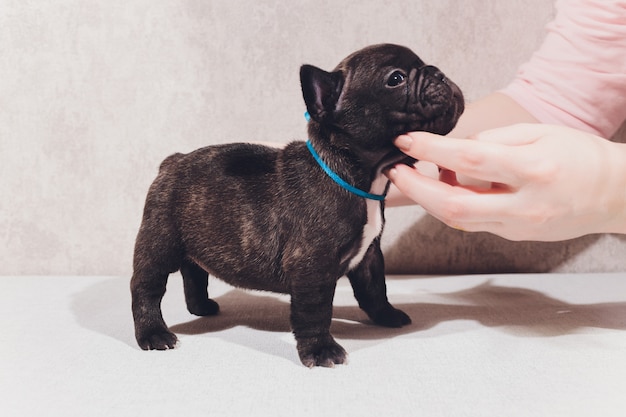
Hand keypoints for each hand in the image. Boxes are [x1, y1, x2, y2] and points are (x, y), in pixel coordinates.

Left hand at [386, 123, 625, 240]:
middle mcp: (523, 205)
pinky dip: (450, 205)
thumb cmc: (579, 156)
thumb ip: (495, 141)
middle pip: (454, 205)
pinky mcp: (514, 235)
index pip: (469, 159)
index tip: (405, 141)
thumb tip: (455, 150)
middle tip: (394, 171)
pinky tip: (441, 189)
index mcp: (533, 170)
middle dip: (416, 189)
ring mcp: (517, 226)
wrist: (614, 194)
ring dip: (427, 199)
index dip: (431, 150)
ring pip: (458, 219)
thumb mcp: (541, 132)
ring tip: (412, 176)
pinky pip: (471, 222)